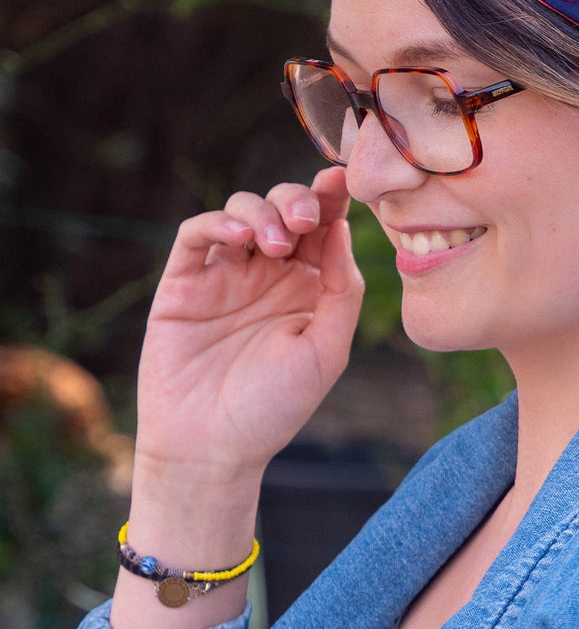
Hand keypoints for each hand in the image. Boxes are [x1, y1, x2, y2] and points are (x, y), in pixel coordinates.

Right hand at [133, 166, 364, 481]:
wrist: (212, 449)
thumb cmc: (276, 405)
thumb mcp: (327, 348)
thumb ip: (340, 288)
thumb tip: (343, 228)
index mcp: (309, 283)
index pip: (323, 225)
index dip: (331, 197)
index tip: (341, 180)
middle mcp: (269, 271)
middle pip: (284, 206)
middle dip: (298, 199)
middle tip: (305, 217)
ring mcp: (226, 273)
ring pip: (243, 209)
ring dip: (262, 211)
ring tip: (275, 242)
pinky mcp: (185, 282)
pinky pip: (196, 234)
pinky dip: (216, 223)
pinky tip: (239, 235)